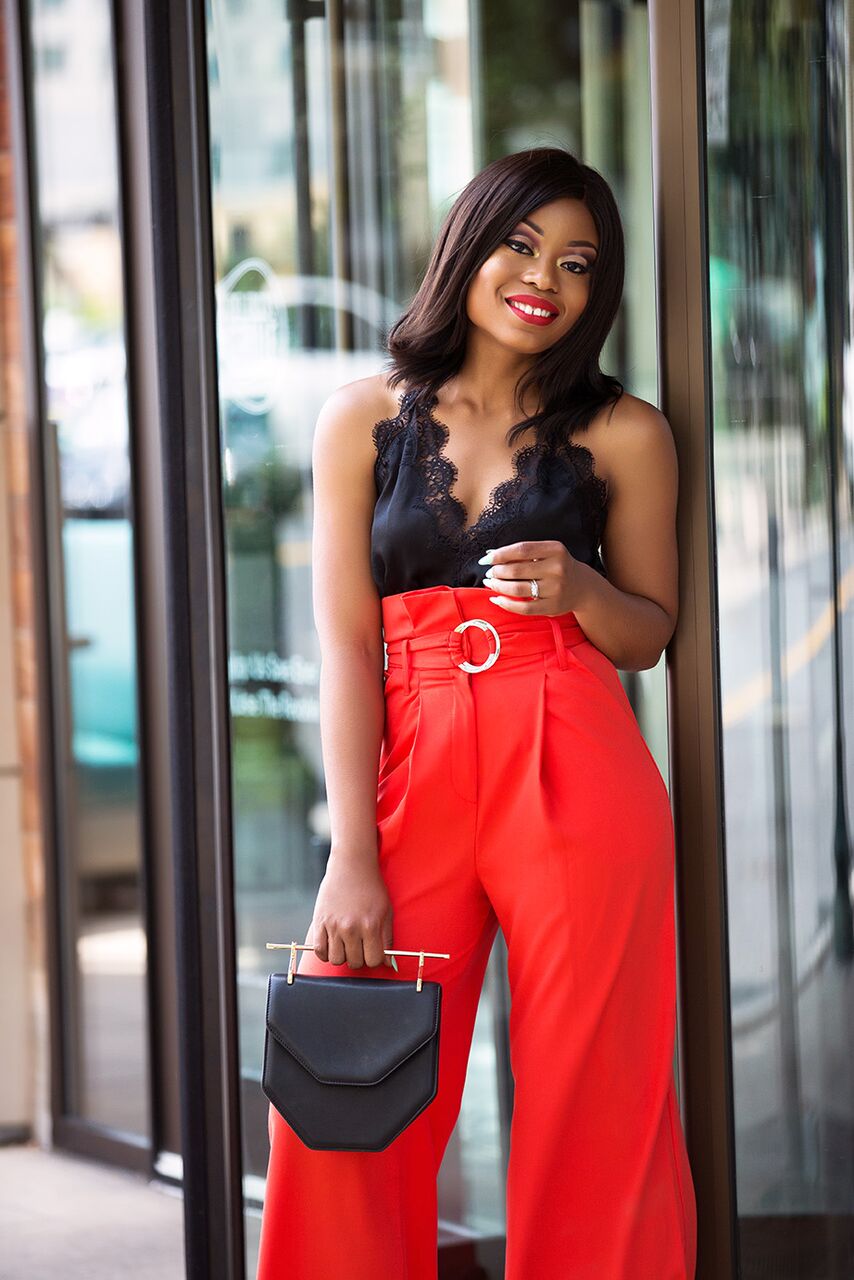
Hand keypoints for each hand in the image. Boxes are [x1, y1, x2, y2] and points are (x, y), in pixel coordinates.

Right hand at [306, 852, 394, 968]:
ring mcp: (333, 925)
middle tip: (359, 946)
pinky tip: (332, 944)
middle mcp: (351, 928)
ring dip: (342, 956)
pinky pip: (319, 951)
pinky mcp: (319, 922)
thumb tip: (388, 964)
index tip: (372, 951)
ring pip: (336, 960)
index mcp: (371, 925)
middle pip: (355, 962)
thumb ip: (387, 939)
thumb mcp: (386, 911)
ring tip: (346, 944)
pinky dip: (325, 953)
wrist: (352, 866)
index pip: (374, 960)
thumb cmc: (371, 888)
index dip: (375, 958)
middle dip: (359, 958)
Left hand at [480, 540, 588, 615]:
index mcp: (555, 550)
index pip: (521, 549)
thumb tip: (491, 555)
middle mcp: (557, 569)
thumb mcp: (546, 553)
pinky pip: (524, 608)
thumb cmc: (557, 567)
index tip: (486, 559)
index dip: (500, 554)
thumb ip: (522, 553)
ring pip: (518, 589)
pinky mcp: (552, 607)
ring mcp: (556, 589)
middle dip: (497, 572)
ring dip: (499, 586)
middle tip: (490, 573)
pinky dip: (506, 604)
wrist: (582, 588)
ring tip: (491, 583)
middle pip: (517, 570)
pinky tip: (497, 599)